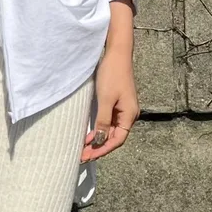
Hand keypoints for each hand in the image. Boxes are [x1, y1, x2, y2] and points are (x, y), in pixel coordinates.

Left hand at [81, 46, 139, 162]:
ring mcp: (122, 110)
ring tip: (83, 149)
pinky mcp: (116, 105)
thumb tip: (100, 140)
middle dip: (98, 148)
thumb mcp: (105, 100)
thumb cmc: (112, 74)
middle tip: (82, 156)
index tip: (89, 156)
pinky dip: (98, 131)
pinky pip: (107, 123)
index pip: (117, 140)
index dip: (103, 150)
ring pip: (110, 132)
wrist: (116, 54)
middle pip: (113, 138)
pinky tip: (88, 136)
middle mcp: (128, 115)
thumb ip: (103, 121)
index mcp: (129, 115)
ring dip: (97, 141)